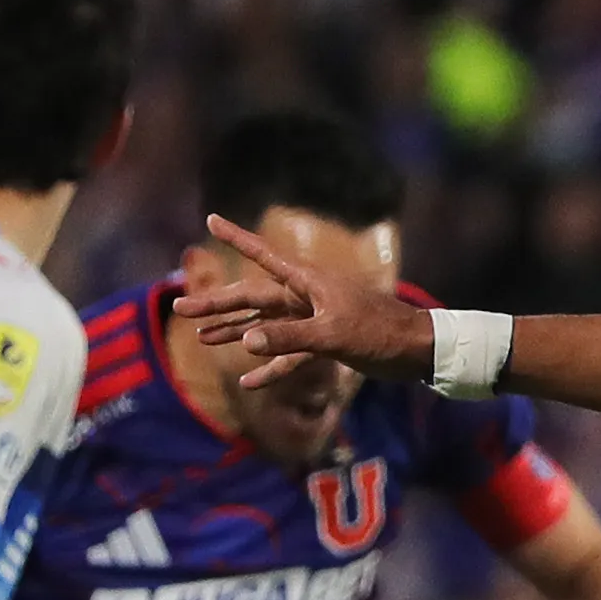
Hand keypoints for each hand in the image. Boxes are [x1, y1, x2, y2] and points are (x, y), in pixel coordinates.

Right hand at [174, 216, 436, 390]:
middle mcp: (307, 296)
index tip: (212, 219)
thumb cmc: (382, 334)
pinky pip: (291, 354)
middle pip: (253, 297)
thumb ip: (289, 337)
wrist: (420, 352)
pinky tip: (249, 380)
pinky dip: (272, 366)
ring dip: (236, 331)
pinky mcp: (326, 343)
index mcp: (309, 282)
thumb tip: (246, 341)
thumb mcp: (334, 335)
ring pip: (266, 324)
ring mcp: (315, 319)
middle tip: (180, 306)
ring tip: (202, 337)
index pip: (264, 256)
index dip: (237, 238)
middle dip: (217, 303)